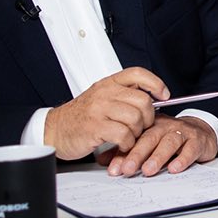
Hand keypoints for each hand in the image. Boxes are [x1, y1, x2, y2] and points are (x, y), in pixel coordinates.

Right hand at [43, 67, 167, 160]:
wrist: (54, 130)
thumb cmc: (80, 117)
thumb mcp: (101, 98)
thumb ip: (123, 96)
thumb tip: (153, 100)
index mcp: (108, 84)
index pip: (137, 74)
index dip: (155, 83)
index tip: (163, 95)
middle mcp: (105, 93)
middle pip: (143, 100)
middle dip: (148, 117)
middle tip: (142, 126)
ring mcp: (99, 109)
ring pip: (135, 118)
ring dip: (137, 132)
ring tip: (129, 136)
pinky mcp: (95, 127)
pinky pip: (124, 134)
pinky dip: (128, 143)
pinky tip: (122, 144)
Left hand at [99, 115, 217, 177]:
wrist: (201, 133)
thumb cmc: (171, 139)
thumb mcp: (148, 143)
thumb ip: (126, 151)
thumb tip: (103, 161)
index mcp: (150, 125)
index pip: (134, 138)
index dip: (123, 154)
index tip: (114, 170)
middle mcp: (165, 126)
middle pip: (149, 138)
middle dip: (137, 155)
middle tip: (127, 170)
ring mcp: (182, 132)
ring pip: (169, 142)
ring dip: (158, 157)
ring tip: (148, 170)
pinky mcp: (197, 140)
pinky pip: (190, 149)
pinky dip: (183, 159)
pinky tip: (175, 168)